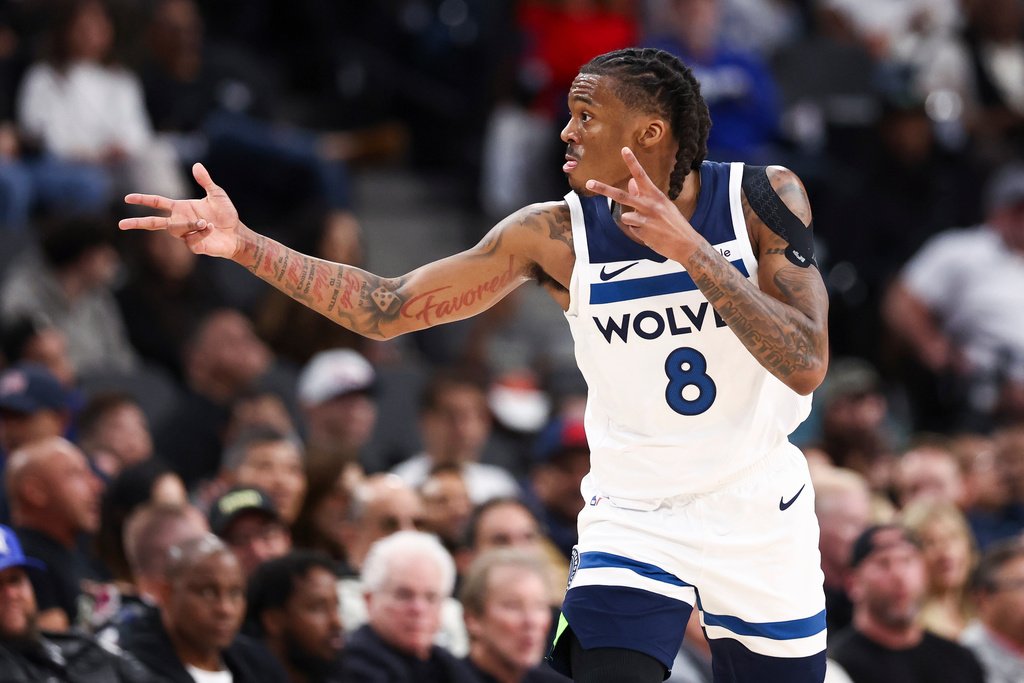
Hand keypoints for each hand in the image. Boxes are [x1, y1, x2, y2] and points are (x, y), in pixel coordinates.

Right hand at [119, 163, 241, 259]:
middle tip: (121, 224)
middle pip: (153, 223)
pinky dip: (202, 232)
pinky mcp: (193, 246)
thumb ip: (205, 181)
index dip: (143, 200)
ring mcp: (185, 235)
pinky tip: (211, 229)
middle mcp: (179, 221)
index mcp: (180, 208)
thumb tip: (196, 165)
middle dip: (137, 223)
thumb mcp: (217, 194)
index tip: (127, 198)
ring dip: (190, 224)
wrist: (237, 233)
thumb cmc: (226, 214)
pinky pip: (191, 239)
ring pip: (175, 229)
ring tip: (207, 222)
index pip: (157, 202)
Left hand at [585, 147, 698, 261]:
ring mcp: (645, 218)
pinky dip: (638, 231)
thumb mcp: (662, 205)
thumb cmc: (674, 223)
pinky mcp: (643, 231)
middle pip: (621, 195)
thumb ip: (645, 195)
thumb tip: (631, 182)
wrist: (686, 244)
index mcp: (656, 195)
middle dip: (603, 189)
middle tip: (589, 182)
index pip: (641, 175)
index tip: (624, 149)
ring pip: (625, 215)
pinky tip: (651, 234)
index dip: (632, 162)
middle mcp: (650, 204)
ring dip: (633, 221)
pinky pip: (632, 228)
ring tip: (649, 226)